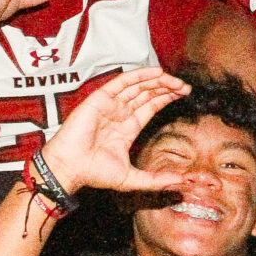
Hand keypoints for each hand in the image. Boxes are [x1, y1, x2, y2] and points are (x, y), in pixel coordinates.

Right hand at [36, 67, 190, 194]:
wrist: (70, 168)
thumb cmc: (94, 173)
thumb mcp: (131, 179)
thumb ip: (156, 180)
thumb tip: (180, 183)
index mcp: (128, 127)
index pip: (151, 106)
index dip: (167, 98)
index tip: (184, 94)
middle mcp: (120, 113)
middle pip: (147, 93)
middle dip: (167, 88)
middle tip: (184, 87)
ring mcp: (110, 104)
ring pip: (138, 86)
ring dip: (157, 80)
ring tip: (175, 81)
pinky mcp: (100, 98)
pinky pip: (122, 82)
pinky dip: (139, 75)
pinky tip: (156, 72)